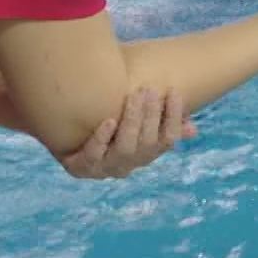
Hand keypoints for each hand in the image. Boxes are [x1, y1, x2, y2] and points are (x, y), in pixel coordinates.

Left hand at [59, 88, 196, 179]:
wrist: (65, 135)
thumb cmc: (106, 123)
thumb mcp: (135, 119)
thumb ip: (161, 121)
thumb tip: (193, 129)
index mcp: (145, 154)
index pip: (168, 139)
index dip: (174, 117)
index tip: (174, 92)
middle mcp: (129, 164)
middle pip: (147, 143)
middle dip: (151, 115)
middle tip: (150, 89)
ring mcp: (105, 168)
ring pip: (126, 148)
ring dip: (132, 122)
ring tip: (134, 96)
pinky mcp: (81, 168)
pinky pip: (94, 154)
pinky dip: (102, 138)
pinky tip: (109, 120)